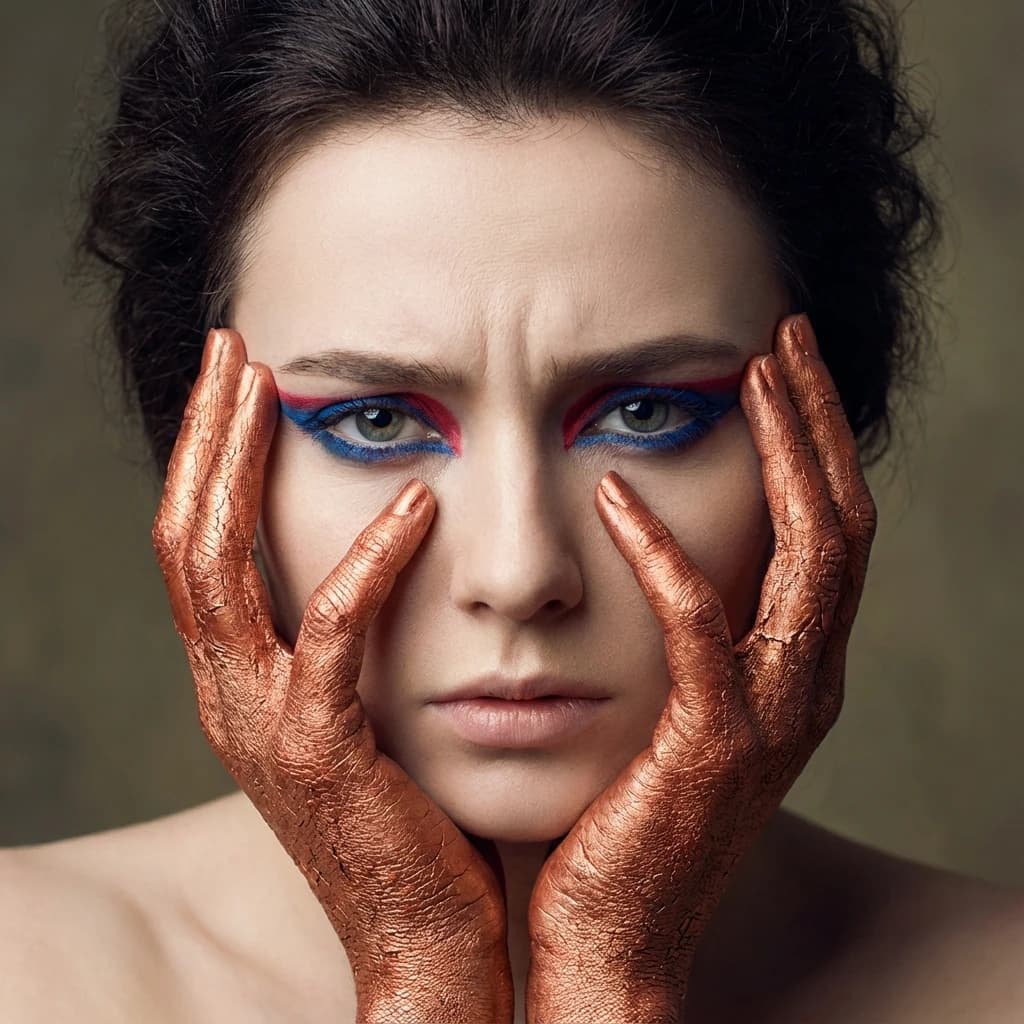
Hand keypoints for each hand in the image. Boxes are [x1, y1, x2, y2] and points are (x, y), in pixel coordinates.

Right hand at [152, 328, 513, 1023]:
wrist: (422, 936)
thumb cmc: (405, 815)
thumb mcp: (355, 714)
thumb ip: (343, 643)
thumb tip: (371, 557)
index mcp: (237, 682)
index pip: (197, 550)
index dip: (205, 462)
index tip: (238, 384)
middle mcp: (228, 695)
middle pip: (184, 539)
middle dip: (203, 438)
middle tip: (232, 351)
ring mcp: (263, 725)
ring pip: (219, 572)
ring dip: (240, 469)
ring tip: (271, 386)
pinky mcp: (322, 753)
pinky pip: (330, 639)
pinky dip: (366, 565)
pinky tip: (412, 505)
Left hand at [525, 313, 877, 1023]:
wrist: (615, 935)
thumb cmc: (631, 814)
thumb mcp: (678, 708)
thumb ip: (691, 635)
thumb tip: (658, 544)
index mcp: (795, 670)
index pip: (829, 532)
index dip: (817, 445)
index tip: (782, 369)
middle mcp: (806, 685)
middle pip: (840, 523)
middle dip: (818, 423)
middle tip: (785, 338)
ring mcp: (772, 717)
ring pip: (809, 558)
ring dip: (784, 456)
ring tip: (751, 374)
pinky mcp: (712, 746)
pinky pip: (699, 628)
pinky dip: (664, 556)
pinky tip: (616, 495)